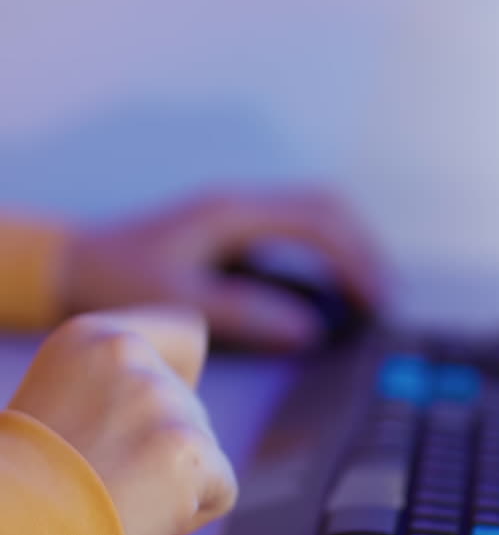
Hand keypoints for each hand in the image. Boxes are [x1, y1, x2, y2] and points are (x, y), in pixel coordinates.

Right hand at [10, 308, 237, 534]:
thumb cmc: (22, 491)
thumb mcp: (58, 413)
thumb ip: (115, 398)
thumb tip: (171, 424)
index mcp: (89, 338)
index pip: (186, 335)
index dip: (183, 378)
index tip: (149, 421)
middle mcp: (130, 355)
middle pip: (192, 409)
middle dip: (163, 453)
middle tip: (100, 483)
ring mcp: (163, 399)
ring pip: (203, 454)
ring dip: (170, 488)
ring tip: (109, 502)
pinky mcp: (191, 450)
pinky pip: (219, 492)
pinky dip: (187, 518)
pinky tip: (136, 521)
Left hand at [58, 190, 383, 349]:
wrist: (78, 262)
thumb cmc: (121, 280)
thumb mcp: (183, 302)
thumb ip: (248, 314)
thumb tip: (311, 330)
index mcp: (233, 212)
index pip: (318, 221)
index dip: (356, 259)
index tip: (376, 300)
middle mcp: (242, 204)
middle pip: (328, 208)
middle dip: (364, 250)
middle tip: (385, 300)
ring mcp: (240, 214)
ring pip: (316, 215)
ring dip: (349, 250)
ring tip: (370, 296)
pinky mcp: (236, 231)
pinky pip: (297, 232)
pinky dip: (325, 256)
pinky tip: (332, 291)